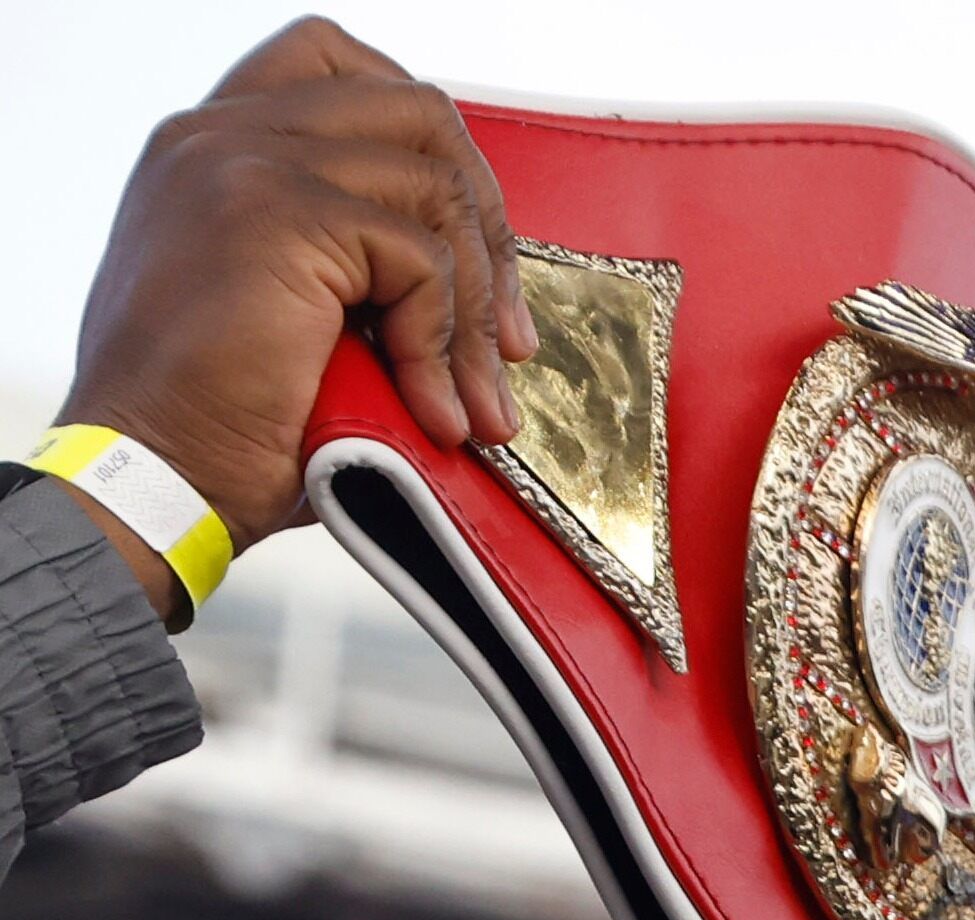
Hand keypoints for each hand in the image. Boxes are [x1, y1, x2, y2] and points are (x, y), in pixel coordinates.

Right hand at [64, 20, 533, 586]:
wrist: (155, 481)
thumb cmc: (222, 424)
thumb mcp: (293, 313)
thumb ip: (352, 260)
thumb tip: (475, 279)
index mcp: (216, 148)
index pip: (343, 70)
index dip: (432, 147)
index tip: (468, 251)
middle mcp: (221, 135)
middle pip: (412, 109)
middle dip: (485, 221)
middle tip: (506, 337)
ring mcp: (244, 164)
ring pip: (433, 186)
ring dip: (476, 309)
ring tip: (478, 403)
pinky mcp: (278, 215)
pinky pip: (420, 257)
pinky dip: (445, 343)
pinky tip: (433, 411)